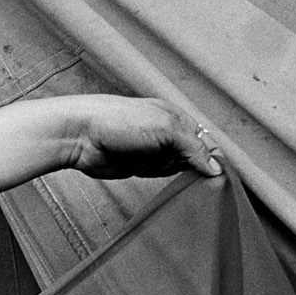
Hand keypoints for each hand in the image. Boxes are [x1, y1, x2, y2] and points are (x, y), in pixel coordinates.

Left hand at [66, 96, 220, 179]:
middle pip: (192, 158)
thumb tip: (215, 168)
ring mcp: (153, 150)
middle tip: (170, 161)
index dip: (210, 158)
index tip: (213, 173)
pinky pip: (157, 176)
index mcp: (176, 118)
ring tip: (145, 158)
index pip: (205, 141)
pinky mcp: (139, 165)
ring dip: (164, 169)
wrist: (80, 135)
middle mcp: (167, 134)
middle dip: (185, 164)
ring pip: (175, 169)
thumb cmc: (119, 121)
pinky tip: (138, 166)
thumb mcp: (165, 128)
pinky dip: (152, 174)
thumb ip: (193, 147)